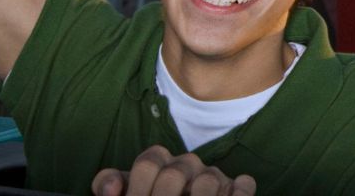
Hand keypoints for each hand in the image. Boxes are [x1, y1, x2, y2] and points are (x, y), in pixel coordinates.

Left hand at [91, 146, 255, 195]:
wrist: (176, 195)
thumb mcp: (128, 195)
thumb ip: (110, 185)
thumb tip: (110, 190)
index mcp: (159, 163)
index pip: (148, 162)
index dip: (137, 188)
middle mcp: (187, 165)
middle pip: (174, 173)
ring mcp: (213, 177)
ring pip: (209, 180)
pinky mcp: (236, 189)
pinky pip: (245, 186)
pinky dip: (239, 194)